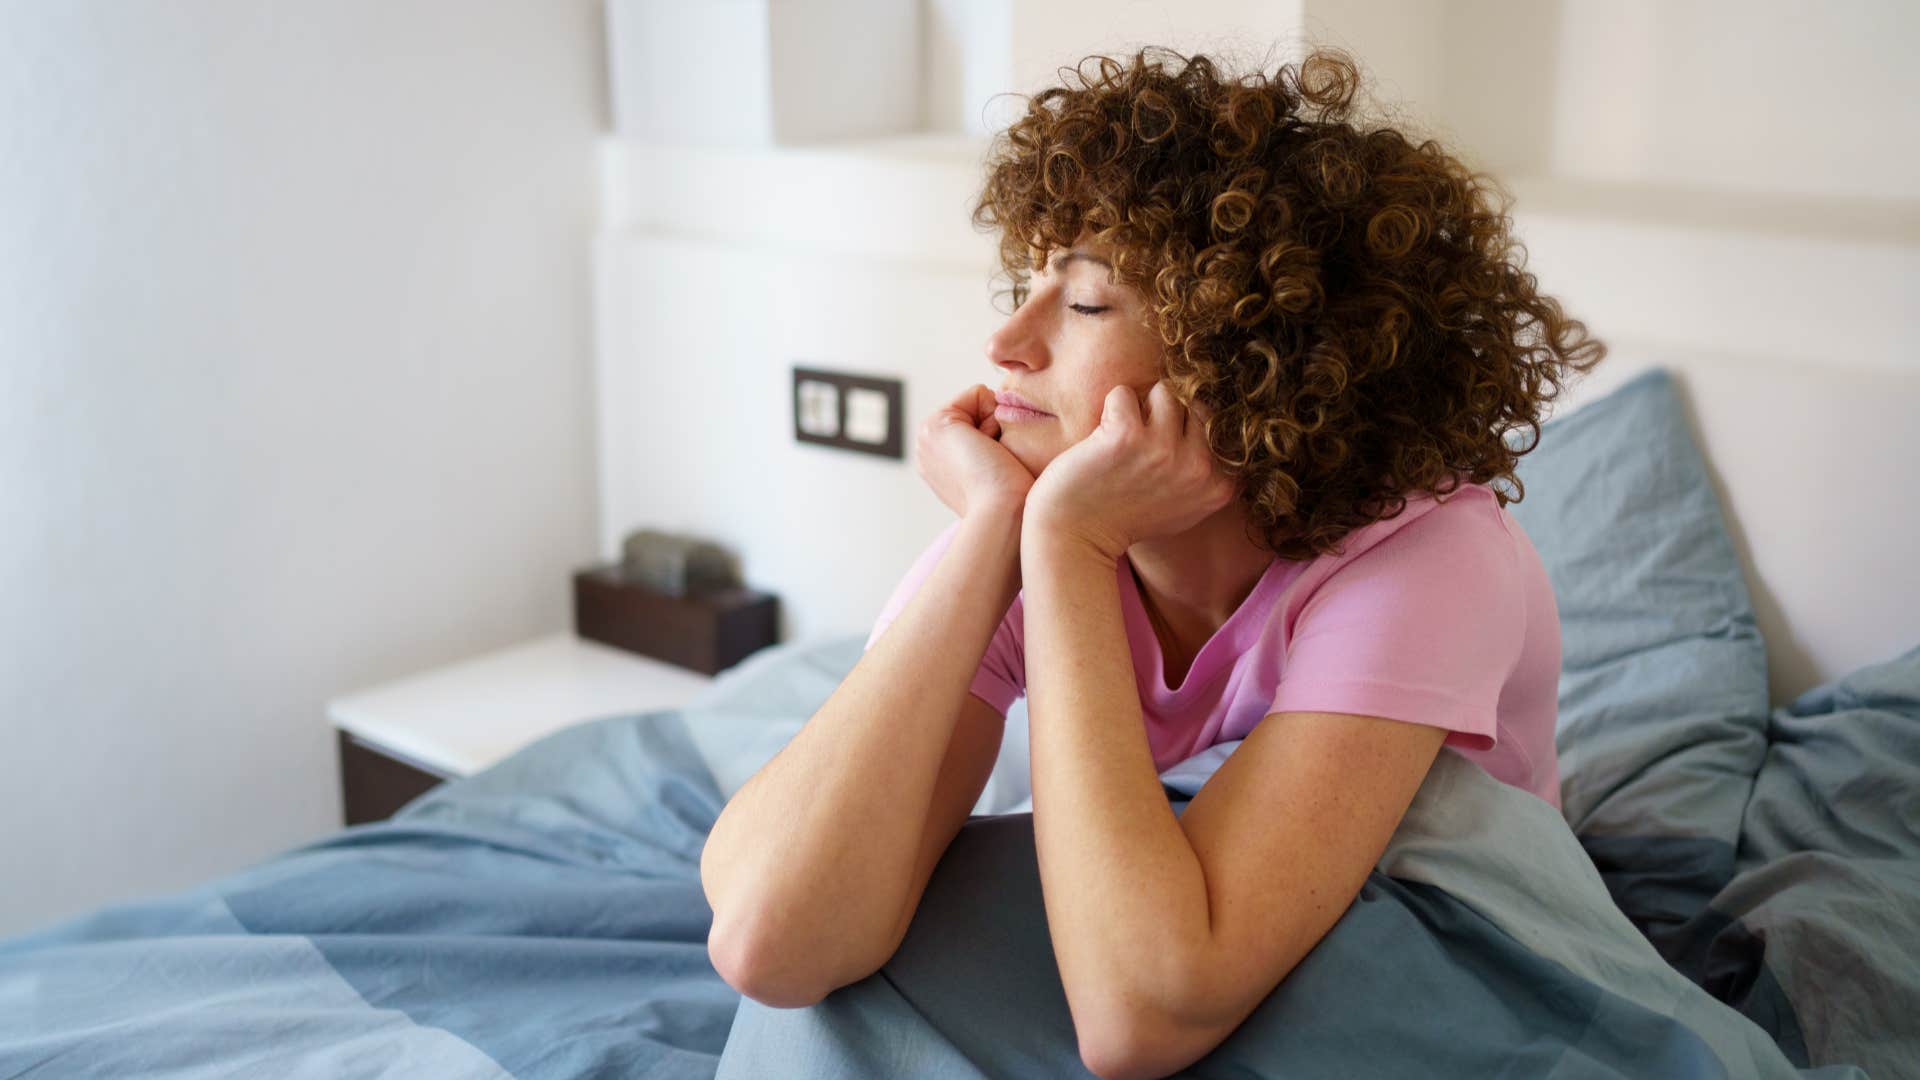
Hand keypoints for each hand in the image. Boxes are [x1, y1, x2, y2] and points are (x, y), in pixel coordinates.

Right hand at [914, 384, 1037, 518]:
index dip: (997, 438)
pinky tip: (990, 448)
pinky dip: (993, 416)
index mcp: (940, 466)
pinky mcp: (938, 423)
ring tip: (992, 459)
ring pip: (978, 404)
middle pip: (976, 412)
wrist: (1002, 515)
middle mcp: (929, 451)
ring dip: (994, 426)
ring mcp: (927, 437)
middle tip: (996, 465)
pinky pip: (979, 394)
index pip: (976, 426)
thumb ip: (994, 455)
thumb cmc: (1014, 505)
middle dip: (993, 429)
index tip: (998, 470)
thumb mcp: (1001, 476)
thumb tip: (1007, 442)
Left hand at [1023, 379, 1237, 561]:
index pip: (1216, 424)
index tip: (1160, 456)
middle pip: (1192, 403)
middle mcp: (1198, 468)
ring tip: (1122, 439)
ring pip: (1163, 391)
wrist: (1075, 537)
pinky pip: (1124, 393)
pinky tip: (1101, 440)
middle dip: (1165, 415)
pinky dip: (1109, 408)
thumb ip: (1208, 471)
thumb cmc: (1125, 519)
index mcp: (1219, 485)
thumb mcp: (1185, 506)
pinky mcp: (1127, 436)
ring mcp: (1165, 451)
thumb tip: (1217, 415)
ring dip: (1139, 408)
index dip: (1186, 429)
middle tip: (1138, 446)